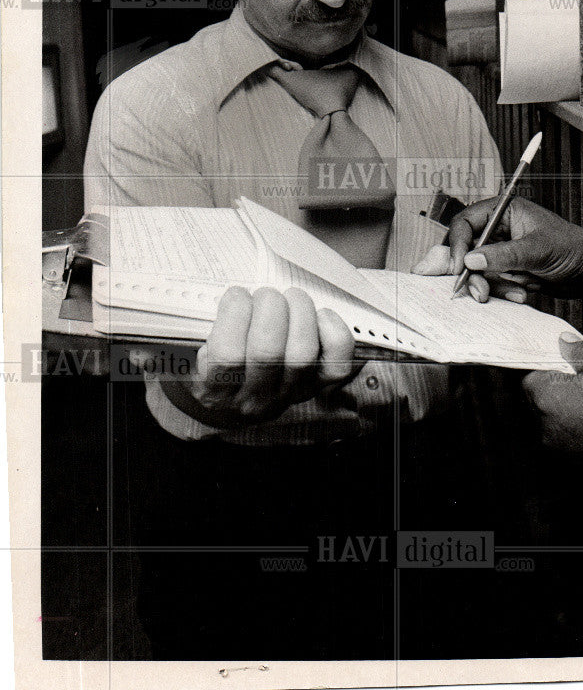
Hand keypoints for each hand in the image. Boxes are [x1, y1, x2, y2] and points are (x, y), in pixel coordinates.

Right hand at [131, 286, 358, 427]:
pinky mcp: (319, 386)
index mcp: (214, 387)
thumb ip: (152, 349)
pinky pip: (337, 365)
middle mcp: (253, 396)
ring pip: (303, 356)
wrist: (228, 403)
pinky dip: (334, 335)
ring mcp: (289, 393)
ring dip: (301, 315)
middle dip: (269, 310)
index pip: (227, 356)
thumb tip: (130, 343)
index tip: (234, 295)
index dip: (235, 316)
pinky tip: (320, 316)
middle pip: (268, 353)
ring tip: (289, 297)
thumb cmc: (202, 367)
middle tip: (265, 293)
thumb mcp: (171, 358)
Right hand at [412, 196, 582, 301]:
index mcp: (502, 212)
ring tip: (507, 293)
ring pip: (476, 269)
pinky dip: (500, 291)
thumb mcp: (536, 250)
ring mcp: (501, 250)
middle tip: (477, 289)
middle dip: (470, 271)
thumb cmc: (571, 248)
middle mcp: (498, 230)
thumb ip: (503, 254)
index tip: (459, 265)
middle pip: (465, 248)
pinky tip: (520, 293)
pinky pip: (491, 282)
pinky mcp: (506, 270)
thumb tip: (471, 259)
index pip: (465, 222)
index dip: (457, 243)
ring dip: (486, 285)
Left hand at [523, 338, 582, 506]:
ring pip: (566, 421)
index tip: (567, 358)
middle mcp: (553, 433)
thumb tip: (566, 345)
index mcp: (548, 401)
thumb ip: (582, 352)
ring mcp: (573, 454)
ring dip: (581, 407)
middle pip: (545, 402)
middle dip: (565, 385)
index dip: (551, 364)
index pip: (531, 377)